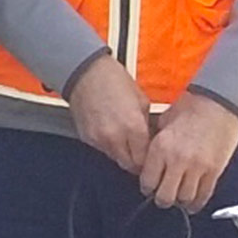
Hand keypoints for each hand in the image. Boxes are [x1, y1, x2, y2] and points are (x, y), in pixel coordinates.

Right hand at [66, 55, 154, 173]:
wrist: (84, 72)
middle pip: (129, 165)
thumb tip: (150, 138)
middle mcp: (114, 137)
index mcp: (133, 128)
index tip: (153, 156)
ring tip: (125, 139)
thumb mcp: (141, 100)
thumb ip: (147, 124)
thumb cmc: (112, 80)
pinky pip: (102, 149)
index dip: (151, 160)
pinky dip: (109, 145)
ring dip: (123, 153)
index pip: (145, 160)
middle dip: (137, 161)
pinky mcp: (86, 137)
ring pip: (115, 158)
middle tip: (141, 152)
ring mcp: (98, 139)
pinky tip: (111, 131)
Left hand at [141, 98, 237, 209]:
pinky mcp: (215, 171)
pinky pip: (204, 194)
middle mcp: (177, 161)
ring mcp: (197, 168)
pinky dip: (197, 202)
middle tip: (161, 198)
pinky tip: (193, 203)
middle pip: (165, 195)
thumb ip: (156, 142)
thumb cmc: (192, 108)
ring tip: (178, 200)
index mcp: (160, 148)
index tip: (148, 188)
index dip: (147, 187)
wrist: (219, 104)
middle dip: (161, 200)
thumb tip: (150, 158)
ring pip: (184, 198)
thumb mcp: (164, 122)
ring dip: (180, 202)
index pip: (148, 180)